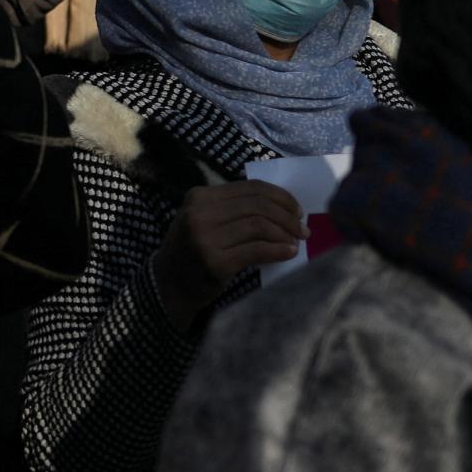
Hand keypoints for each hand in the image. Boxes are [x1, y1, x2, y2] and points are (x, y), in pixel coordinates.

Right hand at [152, 181, 306, 330]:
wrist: (168, 284)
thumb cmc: (194, 249)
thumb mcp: (204, 219)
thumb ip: (232, 208)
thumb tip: (282, 206)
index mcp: (199, 196)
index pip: (250, 188)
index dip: (281, 197)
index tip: (296, 210)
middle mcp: (200, 213)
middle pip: (258, 205)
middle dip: (288, 217)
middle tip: (302, 229)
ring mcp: (205, 238)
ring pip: (260, 226)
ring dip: (285, 234)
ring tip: (296, 242)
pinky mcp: (215, 261)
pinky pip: (257, 250)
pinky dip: (279, 250)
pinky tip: (289, 253)